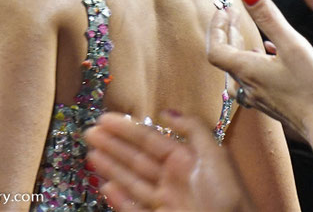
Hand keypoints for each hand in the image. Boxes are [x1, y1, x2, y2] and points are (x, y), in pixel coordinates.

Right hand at [85, 111, 252, 211]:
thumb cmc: (223, 195)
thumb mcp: (215, 155)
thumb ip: (193, 129)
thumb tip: (166, 112)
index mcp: (184, 161)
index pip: (149, 139)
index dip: (126, 128)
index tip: (103, 118)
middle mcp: (171, 180)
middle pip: (136, 159)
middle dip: (112, 146)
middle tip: (89, 133)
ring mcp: (163, 202)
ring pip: (131, 182)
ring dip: (110, 168)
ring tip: (90, 156)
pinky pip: (134, 209)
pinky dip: (118, 200)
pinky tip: (105, 187)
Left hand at [207, 0, 312, 163]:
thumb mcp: (293, 45)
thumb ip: (269, 18)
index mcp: (244, 71)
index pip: (214, 47)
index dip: (216, 27)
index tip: (225, 11)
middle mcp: (245, 86)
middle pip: (225, 56)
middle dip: (227, 32)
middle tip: (233, 15)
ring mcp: (257, 97)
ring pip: (238, 69)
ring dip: (239, 47)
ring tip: (246, 32)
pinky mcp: (271, 104)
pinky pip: (252, 80)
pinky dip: (254, 61)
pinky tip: (269, 54)